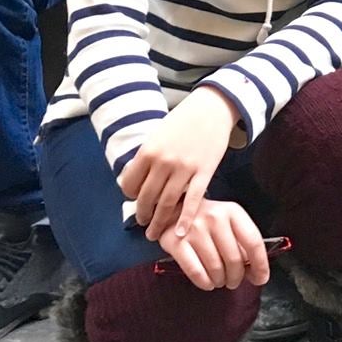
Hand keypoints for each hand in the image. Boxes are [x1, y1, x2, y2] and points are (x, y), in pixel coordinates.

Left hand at [120, 87, 237, 241]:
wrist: (212, 108)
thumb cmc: (183, 120)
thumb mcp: (157, 134)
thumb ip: (147, 157)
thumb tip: (135, 179)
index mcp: (148, 151)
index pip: (129, 183)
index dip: (129, 194)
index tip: (133, 198)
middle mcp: (163, 162)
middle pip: (146, 197)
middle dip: (142, 214)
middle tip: (143, 222)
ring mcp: (184, 169)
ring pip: (166, 203)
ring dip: (159, 221)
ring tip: (155, 232)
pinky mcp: (204, 173)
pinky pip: (192, 201)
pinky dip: (185, 219)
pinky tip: (181, 232)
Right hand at [156, 197, 267, 291]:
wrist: (174, 210)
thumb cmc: (208, 222)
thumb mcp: (229, 224)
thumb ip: (243, 243)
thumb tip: (256, 273)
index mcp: (232, 211)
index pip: (253, 241)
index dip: (260, 264)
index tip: (261, 279)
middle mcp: (214, 218)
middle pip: (234, 259)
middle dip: (236, 277)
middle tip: (233, 281)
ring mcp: (194, 229)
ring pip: (215, 268)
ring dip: (220, 281)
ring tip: (219, 280)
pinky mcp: (175, 242)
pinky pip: (195, 271)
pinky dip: (204, 282)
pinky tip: (207, 283)